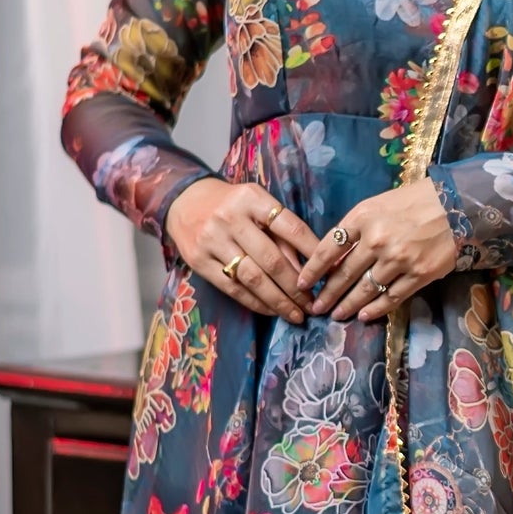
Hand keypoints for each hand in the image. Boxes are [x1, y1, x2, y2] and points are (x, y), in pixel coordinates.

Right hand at [164, 177, 317, 322]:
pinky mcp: (199, 261)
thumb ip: (281, 233)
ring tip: (296, 314)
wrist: (184, 202)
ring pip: (253, 278)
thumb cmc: (232, 205)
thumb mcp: (258, 206)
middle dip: (296, 286)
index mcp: (252, 199)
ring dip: (278, 300)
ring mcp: (213, 241)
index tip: (328, 272)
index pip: (290, 227)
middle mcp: (231, 218)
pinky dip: (256, 302)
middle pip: (272, 259)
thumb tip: (307, 269)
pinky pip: (233, 288)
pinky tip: (271, 310)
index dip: (312, 251)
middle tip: (313, 304)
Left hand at [297, 178, 458, 321]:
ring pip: (365, 289)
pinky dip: (376, 309)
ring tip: (337, 315)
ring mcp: (399, 259)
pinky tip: (365, 316)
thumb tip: (334, 259)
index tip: (303, 283)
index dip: (313, 269)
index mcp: (362, 217)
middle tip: (316, 308)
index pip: (328, 248)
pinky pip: (392, 297)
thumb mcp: (378, 205)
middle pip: (344, 274)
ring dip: (348, 305)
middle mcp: (377, 239)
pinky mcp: (419, 274)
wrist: (457, 204)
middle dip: (327, 294)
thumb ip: (356, 228)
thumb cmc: (414, 201)